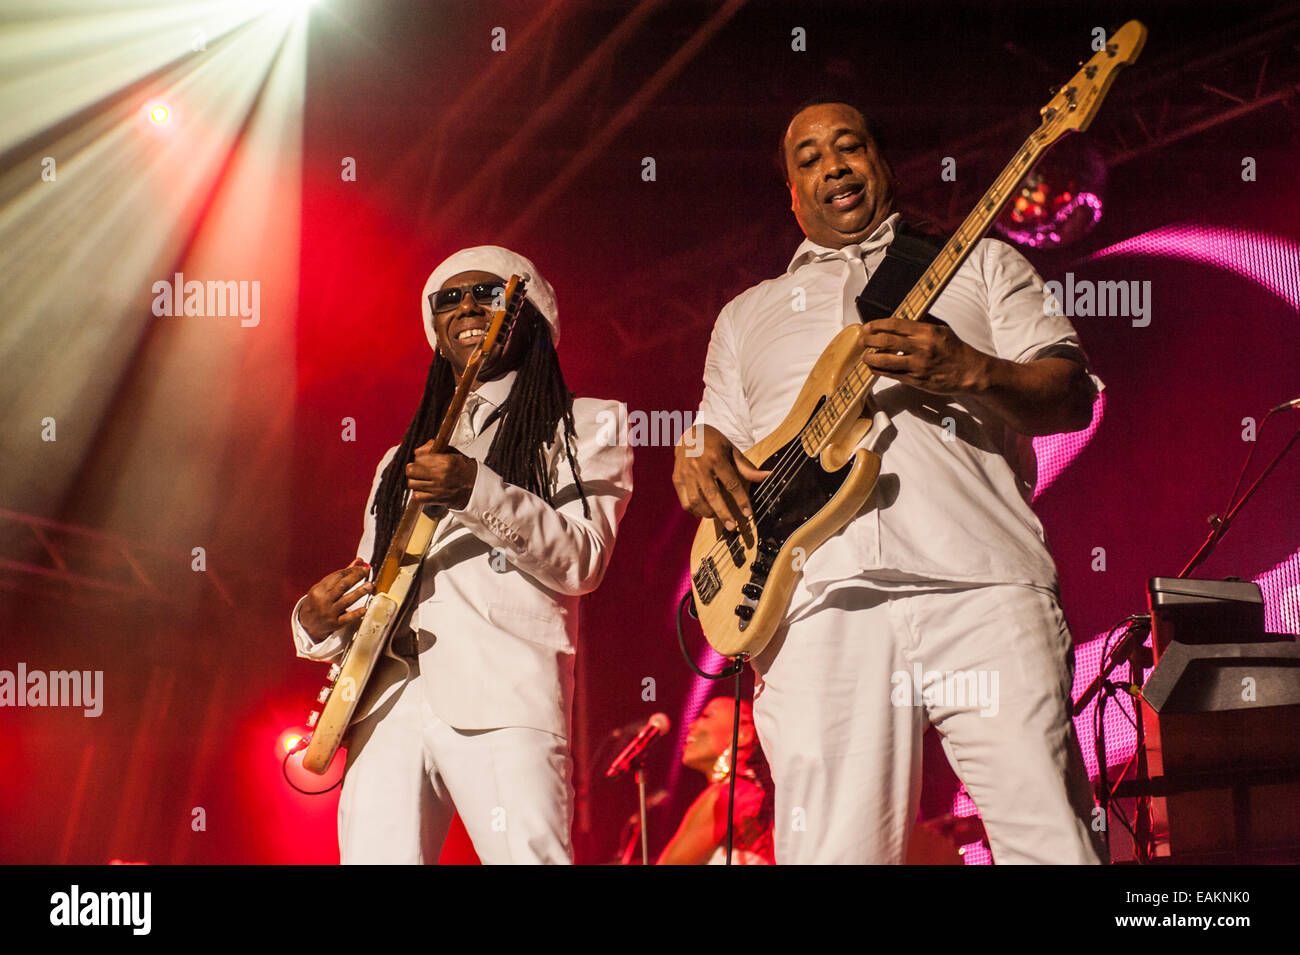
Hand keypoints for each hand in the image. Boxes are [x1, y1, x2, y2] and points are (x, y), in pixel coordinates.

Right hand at [299, 559, 372, 641]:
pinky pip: (347, 618)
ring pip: (347, 600)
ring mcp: (329, 612)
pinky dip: (357, 613)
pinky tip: (364, 608)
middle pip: (342, 586)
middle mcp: (324, 600)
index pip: (337, 576)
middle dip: (356, 577)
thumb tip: (358, 561)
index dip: (351, 570)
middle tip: (366, 572)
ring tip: (370, 585)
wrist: (305, 623)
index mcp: (319, 590)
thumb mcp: (324, 588)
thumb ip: (342, 575)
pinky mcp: (335, 623)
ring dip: (360, 592)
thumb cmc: (317, 602)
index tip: (361, 567)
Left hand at [405, 441, 477, 509]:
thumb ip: (434, 447)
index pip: (419, 457)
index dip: (419, 458)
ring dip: (415, 481)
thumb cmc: (463, 469)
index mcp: (446, 461)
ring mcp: (438, 488)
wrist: (475, 487)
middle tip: (417, 470)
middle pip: (411, 470)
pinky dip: (418, 493)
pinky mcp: (436, 499)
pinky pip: (417, 496)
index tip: (422, 460)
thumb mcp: (453, 453)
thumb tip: (418, 450)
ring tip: (422, 480)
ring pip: (412, 483)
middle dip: (413, 469)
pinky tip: (424, 489)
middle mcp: (441, 475)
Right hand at [672, 424, 770, 531]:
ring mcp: (686, 473)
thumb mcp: (731, 450)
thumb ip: (747, 467)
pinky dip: (694, 510)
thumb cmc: (714, 442)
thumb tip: (768, 476)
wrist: (688, 432)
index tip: (748, 514)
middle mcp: (699, 466)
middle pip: (712, 495)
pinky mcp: (677, 479)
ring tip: (717, 516)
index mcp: (716, 457)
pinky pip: (685, 501)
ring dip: (708, 513)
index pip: (731, 483)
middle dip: (723, 514)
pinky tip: (703, 512)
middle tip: (732, 527)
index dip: (741, 500)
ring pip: (696, 501)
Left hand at [858, 317, 990, 394]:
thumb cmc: (955, 349)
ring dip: (871, 358)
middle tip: (862, 340)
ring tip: (865, 356)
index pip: (895, 325)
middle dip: (869, 340)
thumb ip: (923, 321)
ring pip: (886, 361)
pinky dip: (880, 371)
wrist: (969, 371)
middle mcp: (921, 347)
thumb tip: (905, 313)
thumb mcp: (942, 328)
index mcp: (926, 332)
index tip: (867, 327)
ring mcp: (918, 365)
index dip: (877, 325)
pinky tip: (874, 368)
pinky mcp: (916, 380)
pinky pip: (893, 375)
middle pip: (886, 341)